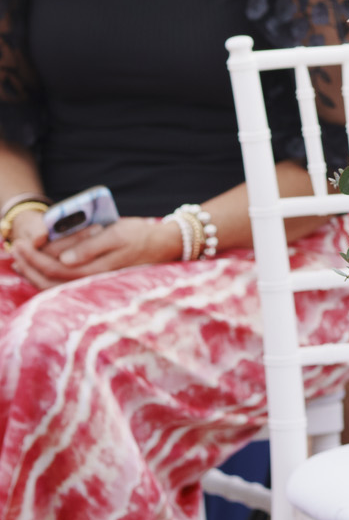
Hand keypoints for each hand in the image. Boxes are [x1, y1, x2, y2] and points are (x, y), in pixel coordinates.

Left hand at [12, 218, 178, 289]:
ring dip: (34, 273)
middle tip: (15, 250)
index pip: (54, 268)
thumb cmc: (140, 235)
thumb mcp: (118, 233)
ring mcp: (91, 282)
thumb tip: (64, 260)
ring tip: (20, 261)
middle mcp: (91, 280)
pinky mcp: (93, 279)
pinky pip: (62, 283)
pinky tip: (38, 268)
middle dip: (29, 266)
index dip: (34, 257)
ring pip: (54, 286)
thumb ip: (91, 247)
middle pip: (49, 280)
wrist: (162, 246)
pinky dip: (45, 276)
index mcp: (95, 268)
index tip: (21, 243)